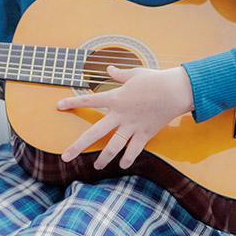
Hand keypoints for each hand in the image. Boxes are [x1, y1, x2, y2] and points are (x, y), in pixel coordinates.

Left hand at [55, 66, 193, 168]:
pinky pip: (134, 149)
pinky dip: (128, 158)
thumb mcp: (135, 73)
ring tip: (96, 166)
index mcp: (114, 98)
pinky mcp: (145, 133)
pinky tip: (122, 166)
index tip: (58, 106)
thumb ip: (119, 74)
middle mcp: (120, 114)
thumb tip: (109, 69)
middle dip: (78, 146)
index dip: (72, 103)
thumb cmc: (156, 80)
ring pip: (113, 146)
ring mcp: (132, 126)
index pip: (88, 100)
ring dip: (104, 157)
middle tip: (65, 157)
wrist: (177, 90)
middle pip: (94, 133)